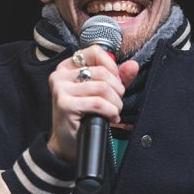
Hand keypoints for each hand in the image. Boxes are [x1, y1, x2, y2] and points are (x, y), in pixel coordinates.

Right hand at [46, 47, 138, 162]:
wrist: (69, 142)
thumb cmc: (83, 116)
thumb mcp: (101, 93)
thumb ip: (117, 77)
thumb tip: (132, 66)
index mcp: (68, 67)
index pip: (95, 52)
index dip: (112, 67)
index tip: (115, 83)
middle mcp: (60, 75)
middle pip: (102, 72)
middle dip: (117, 90)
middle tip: (116, 103)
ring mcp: (60, 89)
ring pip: (102, 88)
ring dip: (115, 104)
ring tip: (113, 112)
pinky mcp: (64, 104)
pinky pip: (98, 103)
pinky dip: (110, 112)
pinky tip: (109, 118)